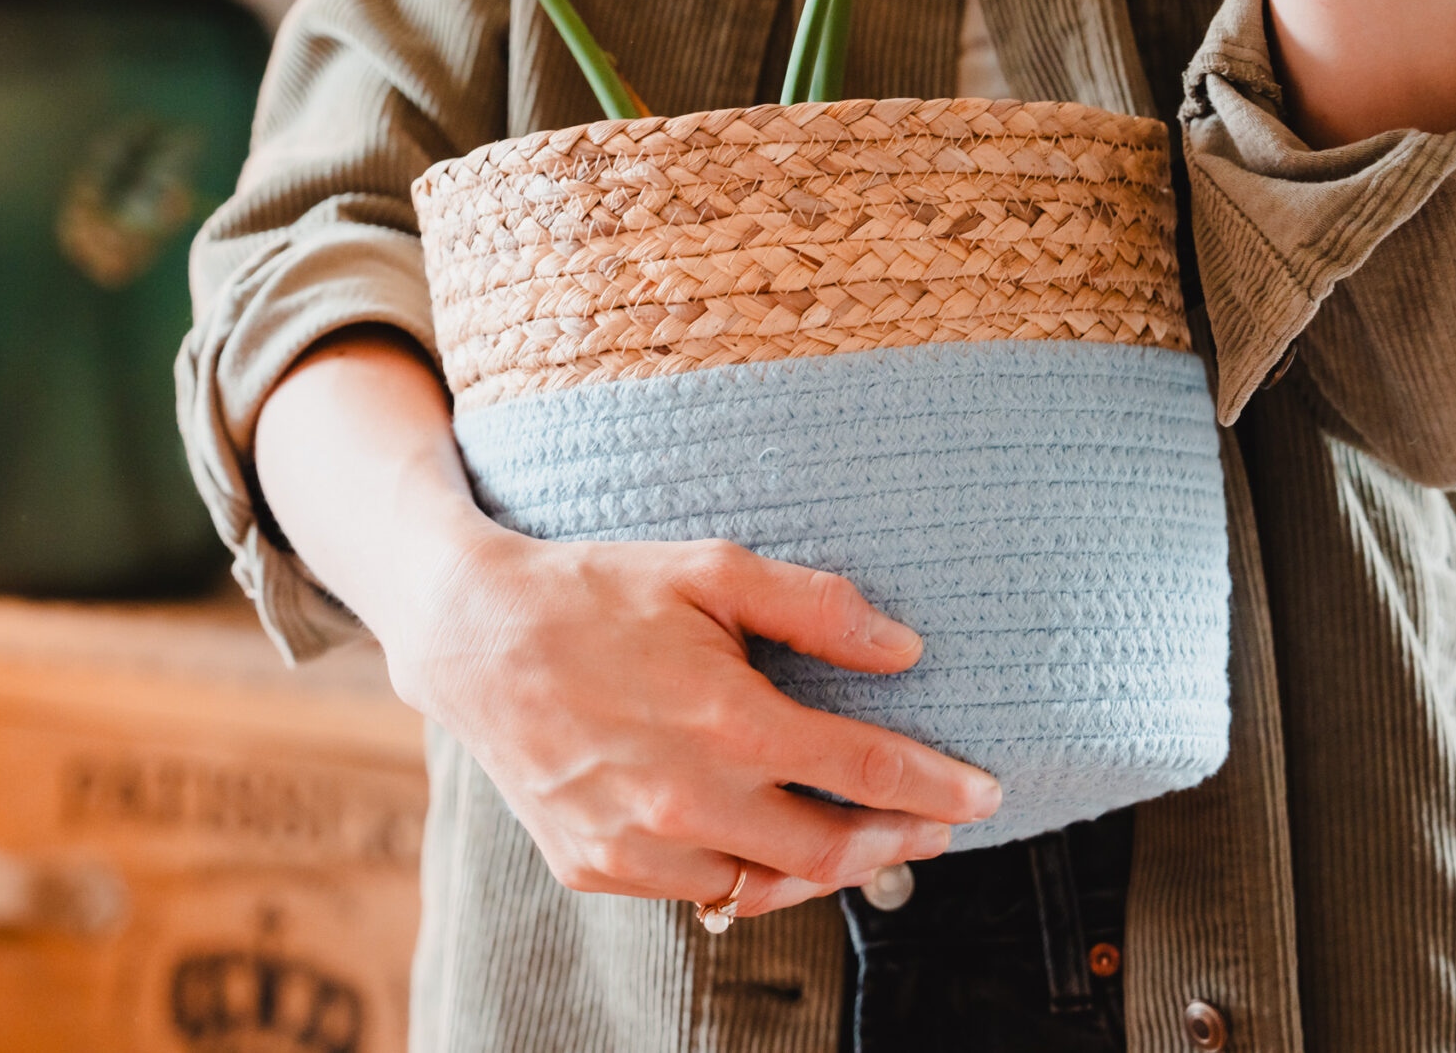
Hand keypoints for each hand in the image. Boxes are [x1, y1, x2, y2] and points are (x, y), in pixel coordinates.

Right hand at [387, 527, 1001, 918]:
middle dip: (898, 842)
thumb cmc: (596, 591)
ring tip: (859, 837)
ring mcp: (636, 845)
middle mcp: (686, 798)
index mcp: (727, 720)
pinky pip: (696, 888)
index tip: (984, 794)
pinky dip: (743, 873)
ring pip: (763, 886)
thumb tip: (906, 649)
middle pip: (829, 853)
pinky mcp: (595, 866)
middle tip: (935, 825)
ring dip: (822, 868)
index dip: (938, 788)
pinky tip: (765, 842)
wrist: (470, 635)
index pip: (865, 773)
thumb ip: (816, 607)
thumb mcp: (710, 568)